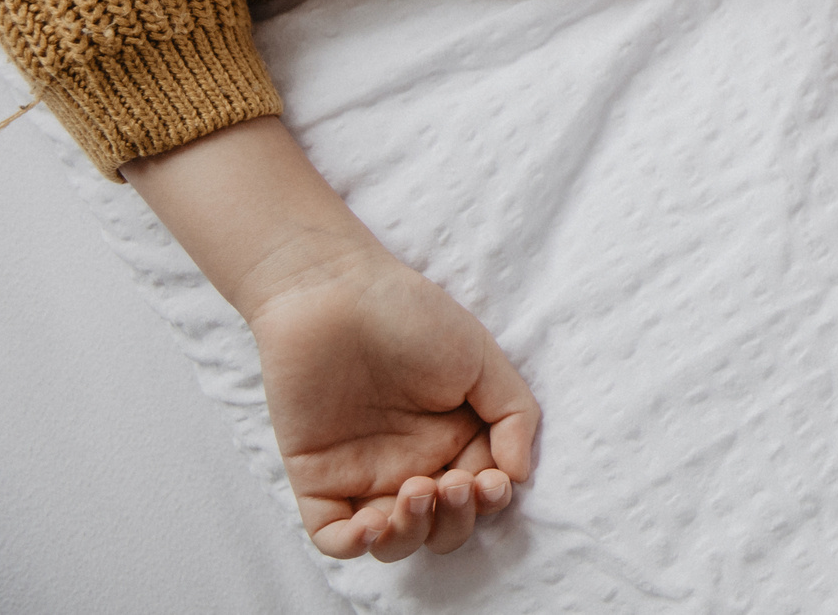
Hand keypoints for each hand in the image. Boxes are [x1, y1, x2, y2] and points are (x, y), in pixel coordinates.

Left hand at [247, 249, 539, 558]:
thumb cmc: (411, 315)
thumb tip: (520, 475)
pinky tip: (372, 524)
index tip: (491, 478)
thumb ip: (513, 415)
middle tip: (452, 482)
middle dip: (456, 520)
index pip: (480, 493)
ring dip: (412, 534)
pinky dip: (356, 545)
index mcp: (456, 437)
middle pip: (441, 527)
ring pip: (394, 540)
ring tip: (415, 492)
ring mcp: (364, 474)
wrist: (333, 292)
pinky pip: (333, 535)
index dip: (489, 500)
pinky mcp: (318, 478)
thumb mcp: (481, 357)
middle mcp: (413, 462)